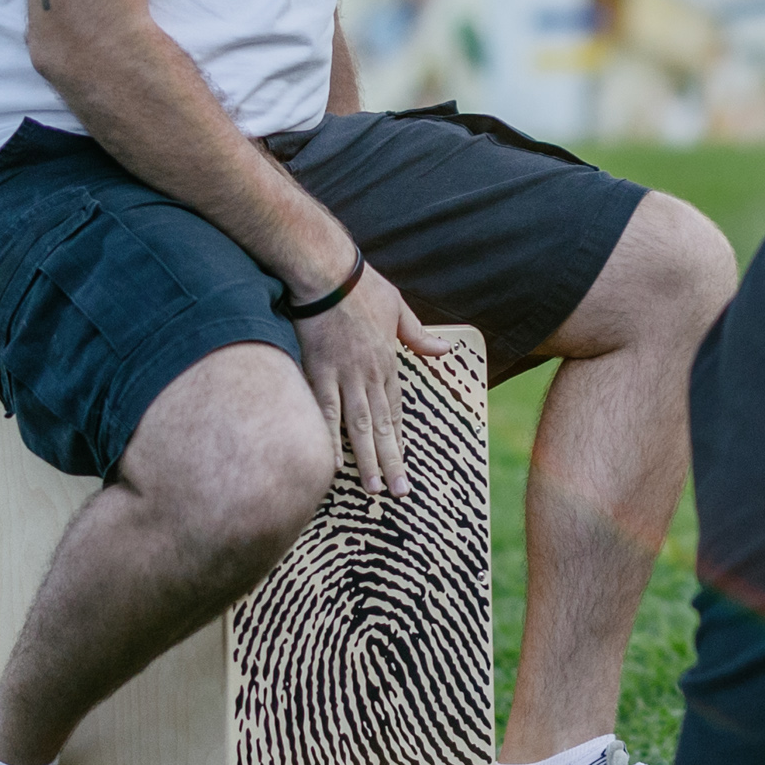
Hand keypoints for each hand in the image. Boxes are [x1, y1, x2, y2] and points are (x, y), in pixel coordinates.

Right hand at [291, 255, 445, 496]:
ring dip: (366, 460)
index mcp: (389, 362)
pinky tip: (333, 463)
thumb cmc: (361, 284)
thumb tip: (445, 349)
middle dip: (391, 462)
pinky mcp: (318, 371)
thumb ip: (419, 334)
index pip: (397, 410)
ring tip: (373, 489)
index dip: (400, 440)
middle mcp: (371, 374)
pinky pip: (326, 411)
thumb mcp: (399, 307)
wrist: (327, 270)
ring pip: (359, 426)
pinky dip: (330, 438)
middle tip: (399, 493)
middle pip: (383, 427)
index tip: (404, 465)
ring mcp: (345, 375)